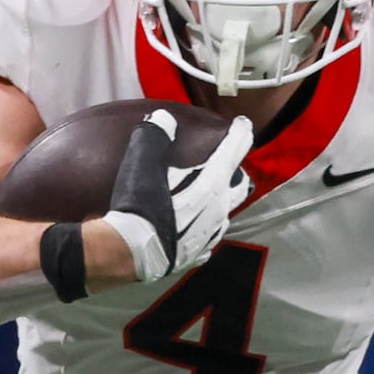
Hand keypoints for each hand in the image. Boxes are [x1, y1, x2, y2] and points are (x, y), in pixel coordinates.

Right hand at [102, 110, 253, 283]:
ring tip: (212, 195)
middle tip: (228, 163)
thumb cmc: (140, 204)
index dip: (240, 134)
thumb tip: (164, 118)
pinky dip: (205, 229)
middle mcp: (218, 210)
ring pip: (225, 213)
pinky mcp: (195, 255)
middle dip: (237, 171)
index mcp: (212, 184)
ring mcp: (209, 236)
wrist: (129, 252)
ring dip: (222, 201)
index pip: (233, 152)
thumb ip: (155, 135)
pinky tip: (197, 229)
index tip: (244, 124)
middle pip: (239, 185)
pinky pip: (208, 239)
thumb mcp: (143, 161)